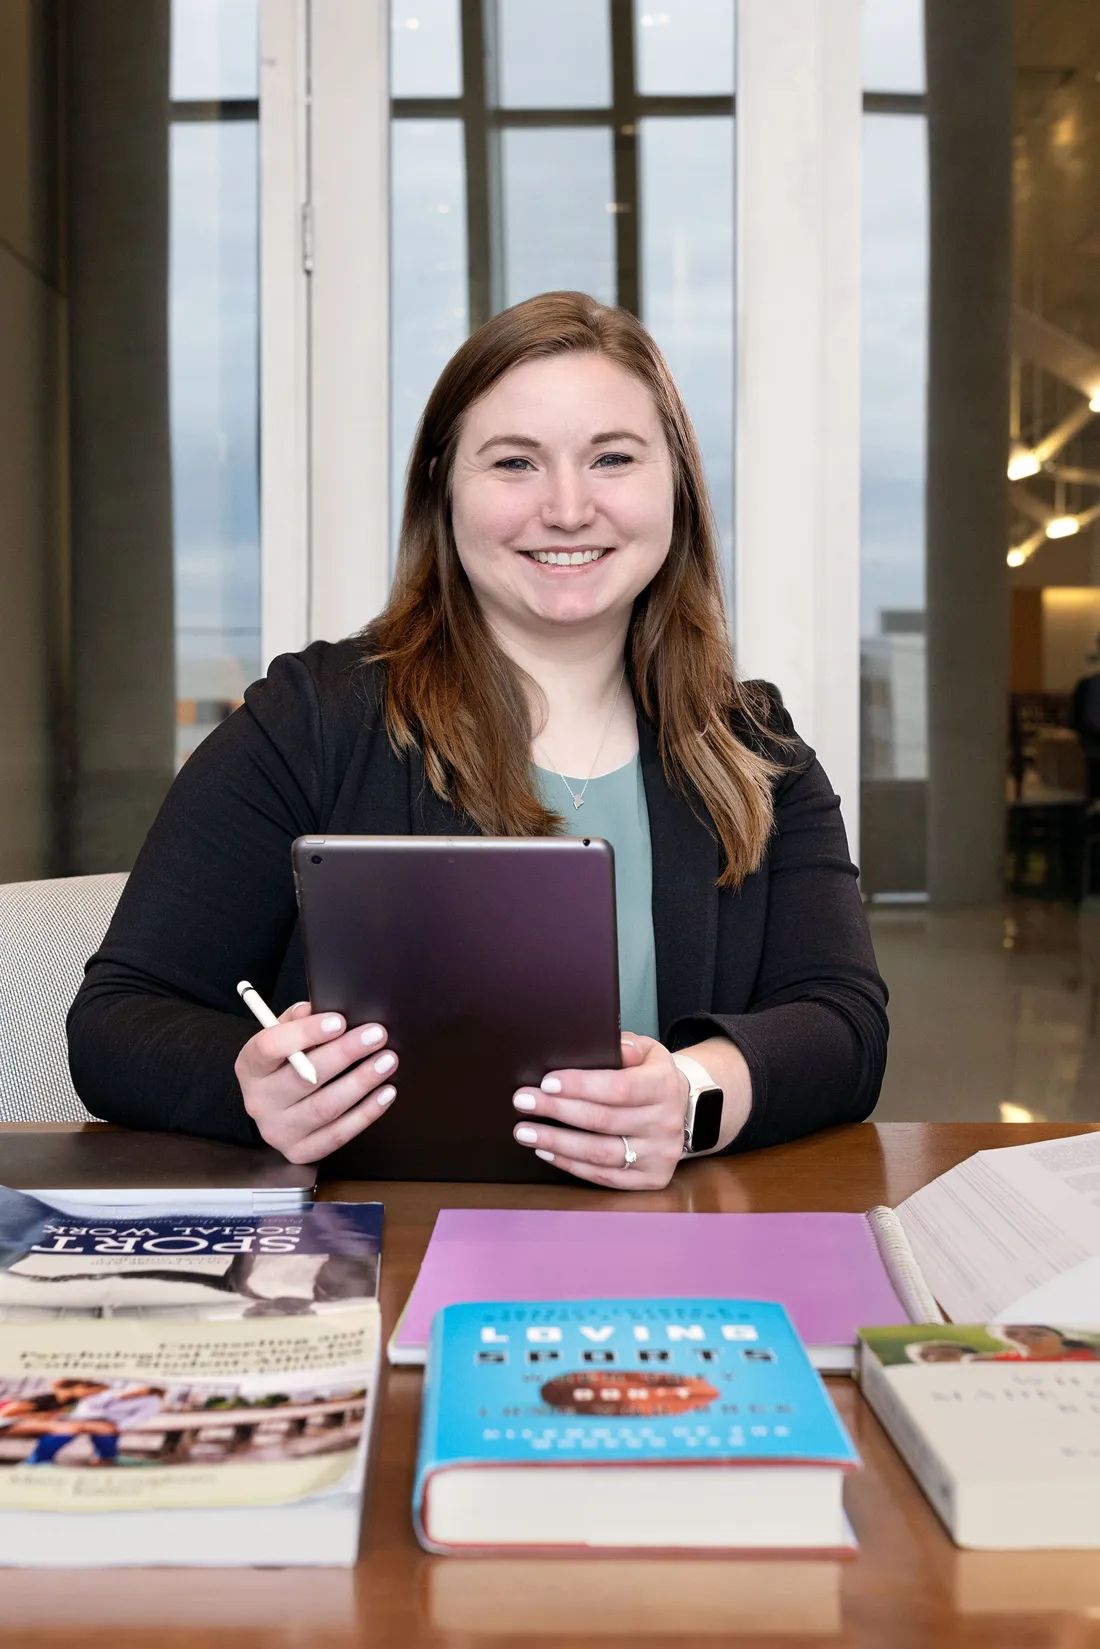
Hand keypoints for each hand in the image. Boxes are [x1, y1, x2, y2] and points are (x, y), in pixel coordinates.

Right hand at [234, 1002, 397, 1163]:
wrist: (277, 1107)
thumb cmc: (286, 1062)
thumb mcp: (283, 1035)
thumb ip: (297, 1019)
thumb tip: (317, 1009)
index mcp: (249, 1067)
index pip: (269, 1047)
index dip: (305, 1033)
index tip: (340, 1021)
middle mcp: (258, 1102)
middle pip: (303, 1078)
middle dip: (344, 1054)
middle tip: (377, 1035)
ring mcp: (278, 1131)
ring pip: (325, 1107)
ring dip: (361, 1082)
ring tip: (387, 1061)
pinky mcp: (300, 1152)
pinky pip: (338, 1134)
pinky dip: (366, 1113)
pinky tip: (386, 1092)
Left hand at [510, 1035, 688, 1189]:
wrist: (680, 1108)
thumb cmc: (651, 1075)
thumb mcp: (647, 1051)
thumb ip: (627, 1046)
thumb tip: (610, 1045)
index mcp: (663, 1086)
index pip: (619, 1088)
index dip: (580, 1087)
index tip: (546, 1082)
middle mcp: (665, 1123)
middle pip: (603, 1120)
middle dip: (557, 1110)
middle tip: (522, 1102)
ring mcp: (659, 1154)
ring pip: (600, 1153)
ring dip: (557, 1143)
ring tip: (525, 1132)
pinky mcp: (651, 1178)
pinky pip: (604, 1176)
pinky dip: (571, 1165)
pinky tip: (547, 1152)